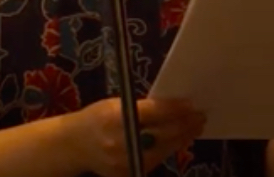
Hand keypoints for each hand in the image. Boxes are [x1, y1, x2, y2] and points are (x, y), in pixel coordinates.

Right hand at [65, 97, 205, 176]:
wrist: (73, 146)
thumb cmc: (95, 118)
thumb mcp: (114, 104)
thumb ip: (141, 108)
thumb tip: (173, 106)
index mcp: (115, 117)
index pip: (154, 112)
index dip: (176, 109)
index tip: (192, 105)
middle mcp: (119, 141)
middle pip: (162, 134)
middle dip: (185, 125)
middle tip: (200, 116)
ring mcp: (123, 162)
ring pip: (162, 151)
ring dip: (181, 139)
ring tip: (194, 128)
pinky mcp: (126, 175)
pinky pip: (153, 162)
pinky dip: (167, 150)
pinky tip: (177, 141)